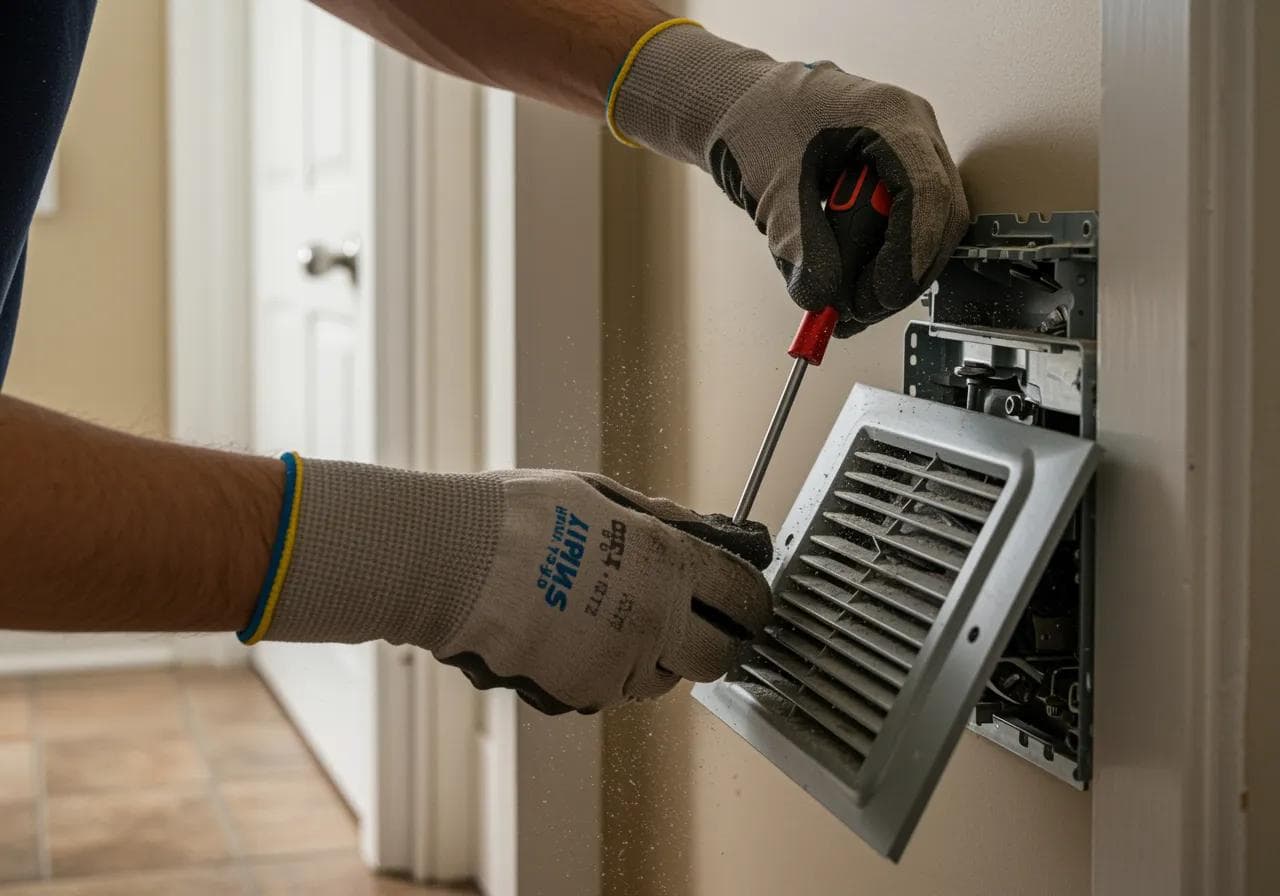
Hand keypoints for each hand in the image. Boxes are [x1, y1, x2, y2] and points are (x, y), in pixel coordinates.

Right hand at [245, 459, 773, 713]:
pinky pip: (613, 688)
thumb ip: (655, 517)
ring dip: (657, 656)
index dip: (751, 599)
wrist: (450, 560)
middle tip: (699, 624)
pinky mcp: (579, 692)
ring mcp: (616, 663)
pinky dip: (608, 669)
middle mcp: (653, 620)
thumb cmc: (517, 515)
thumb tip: (697, 526)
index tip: (746, 599)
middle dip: (718, 643)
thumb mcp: (596, 494)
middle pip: (720, 657)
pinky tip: (577, 634)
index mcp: (665, 562)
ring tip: (618, 619)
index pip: (744, 596)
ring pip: (663, 678)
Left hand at [610, 23, 968, 335]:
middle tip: (859, 311)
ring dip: (895, 273)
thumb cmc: (755, 121)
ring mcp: (909, 153)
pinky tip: (850, 287)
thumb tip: (822, 296)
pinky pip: (908, 226)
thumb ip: (797, 243)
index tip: (881, 295)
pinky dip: (883, 262)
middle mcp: (912, 130)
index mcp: (889, 115)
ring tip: (847, 306)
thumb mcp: (772, 187)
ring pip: (930, 227)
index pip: (925, 190)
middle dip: (904, 273)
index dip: (910, 252)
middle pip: (939, 215)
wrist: (740, 106)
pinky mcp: (895, 178)